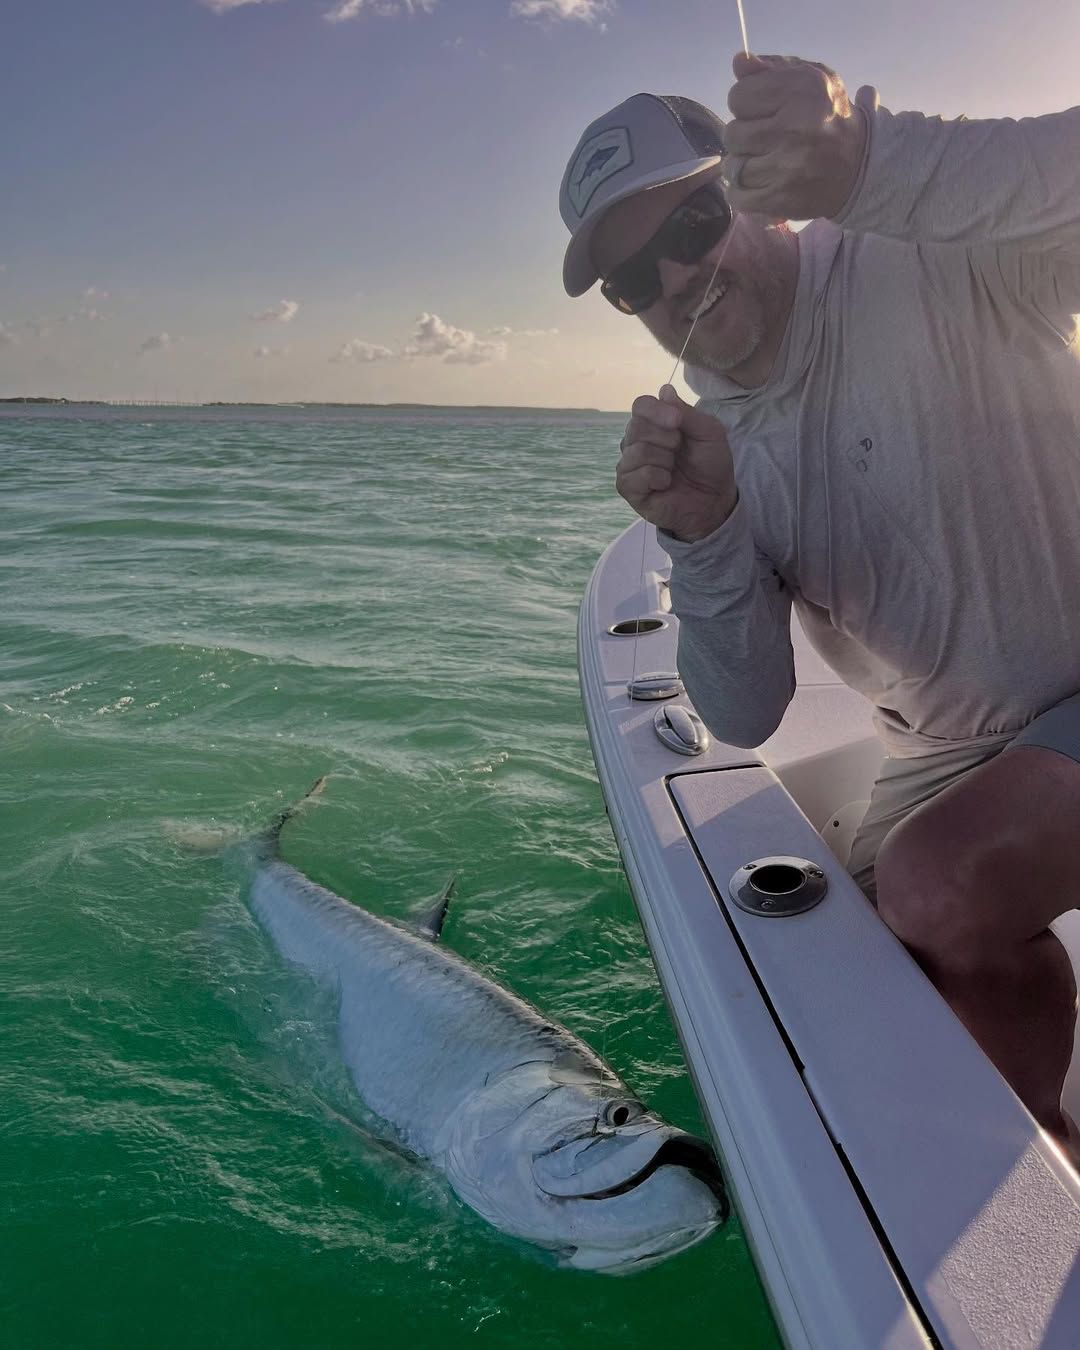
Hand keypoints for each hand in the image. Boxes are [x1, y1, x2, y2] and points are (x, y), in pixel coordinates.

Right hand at [616, 386, 737, 542]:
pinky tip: (666, 484)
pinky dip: (657, 478)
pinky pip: (635, 476)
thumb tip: (665, 389)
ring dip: (664, 460)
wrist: (714, 500)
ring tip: (674, 470)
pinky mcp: (628, 488)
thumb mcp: (709, 433)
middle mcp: (636, 441)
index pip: (640, 405)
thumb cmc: (710, 464)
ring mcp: (630, 465)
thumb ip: (687, 413)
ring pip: (636, 451)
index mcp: (654, 423)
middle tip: (680, 451)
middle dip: (667, 439)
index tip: (677, 421)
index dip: (656, 410)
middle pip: (636, 426)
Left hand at [721, 52, 870, 219]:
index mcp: (802, 90)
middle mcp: (794, 127)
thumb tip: (738, 61)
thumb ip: (772, 69)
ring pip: (732, 167)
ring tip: (763, 162)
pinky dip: (741, 192)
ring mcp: (787, 166)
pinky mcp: (781, 198)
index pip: (739, 96)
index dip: (746, 104)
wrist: (861, 166)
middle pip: (733, 133)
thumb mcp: (809, 80)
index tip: (763, 111)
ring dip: (742, 166)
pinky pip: (738, 196)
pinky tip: (758, 184)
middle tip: (765, 140)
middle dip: (744, 136)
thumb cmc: (829, 117)